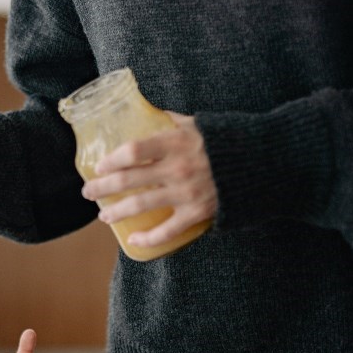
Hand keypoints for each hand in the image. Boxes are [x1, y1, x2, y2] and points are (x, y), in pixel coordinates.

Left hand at [80, 112, 216, 248]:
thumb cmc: (228, 140)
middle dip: (103, 188)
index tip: (99, 166)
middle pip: (129, 180)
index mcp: (176, 142)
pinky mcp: (198, 212)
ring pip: (141, 206)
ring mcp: (187, 192)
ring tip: (103, 215)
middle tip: (88, 192)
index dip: (112, 160)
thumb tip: (150, 113)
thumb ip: (172, 121)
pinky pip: (167, 231)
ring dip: (117, 212)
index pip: (133, 152)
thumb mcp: (198, 123)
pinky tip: (133, 240)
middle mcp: (178, 168)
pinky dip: (148, 238)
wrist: (264, 162)